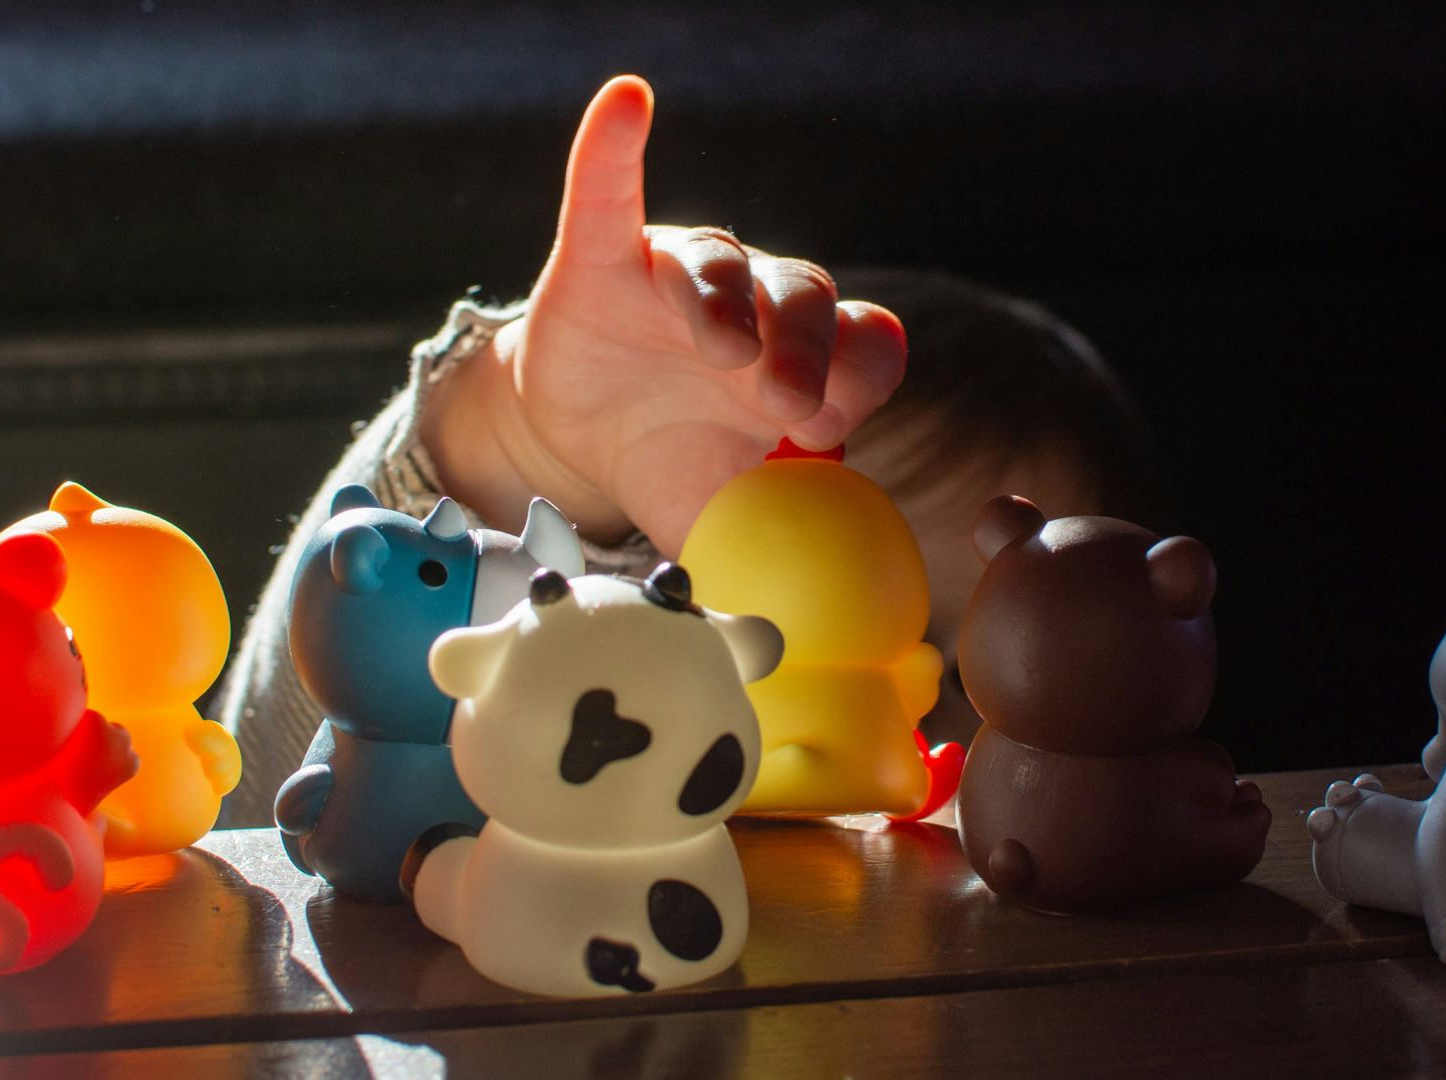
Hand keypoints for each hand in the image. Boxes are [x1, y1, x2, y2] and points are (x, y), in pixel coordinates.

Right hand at [423, 76, 905, 553]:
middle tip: (786, 401)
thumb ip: (767, 561)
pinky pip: (611, 192)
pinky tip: (627, 104)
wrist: (579, 441)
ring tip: (715, 344)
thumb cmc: (672, 470)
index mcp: (804, 372)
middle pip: (804, 297)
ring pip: (719, 261)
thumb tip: (797, 655)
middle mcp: (757, 313)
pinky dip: (614, 149)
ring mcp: (680, 279)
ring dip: (724, 298)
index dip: (859, 374)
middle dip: (803, 345)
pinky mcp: (604, 256)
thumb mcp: (724, 519)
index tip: (831, 420)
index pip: (866, 346)